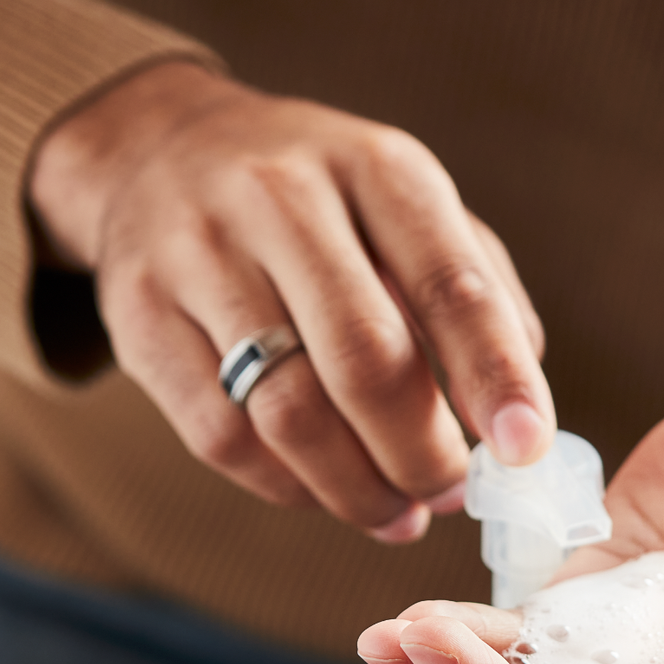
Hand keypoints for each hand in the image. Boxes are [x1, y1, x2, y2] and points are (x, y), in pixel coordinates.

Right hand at [28, 61, 552, 540]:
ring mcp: (197, 252)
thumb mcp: (410, 211)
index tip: (525, 452)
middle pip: (365, 361)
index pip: (451, 284)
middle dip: (420, 454)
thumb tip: (520, 426)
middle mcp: (281, 197)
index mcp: (376, 167)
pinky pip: (224, 436)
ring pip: (289, 413)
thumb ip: (480, 300)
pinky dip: (288, 487)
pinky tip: (322, 489)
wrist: (159, 150)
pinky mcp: (137, 314)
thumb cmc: (324, 204)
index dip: (495, 377)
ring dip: (357, 488)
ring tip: (396, 512)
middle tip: (447, 493)